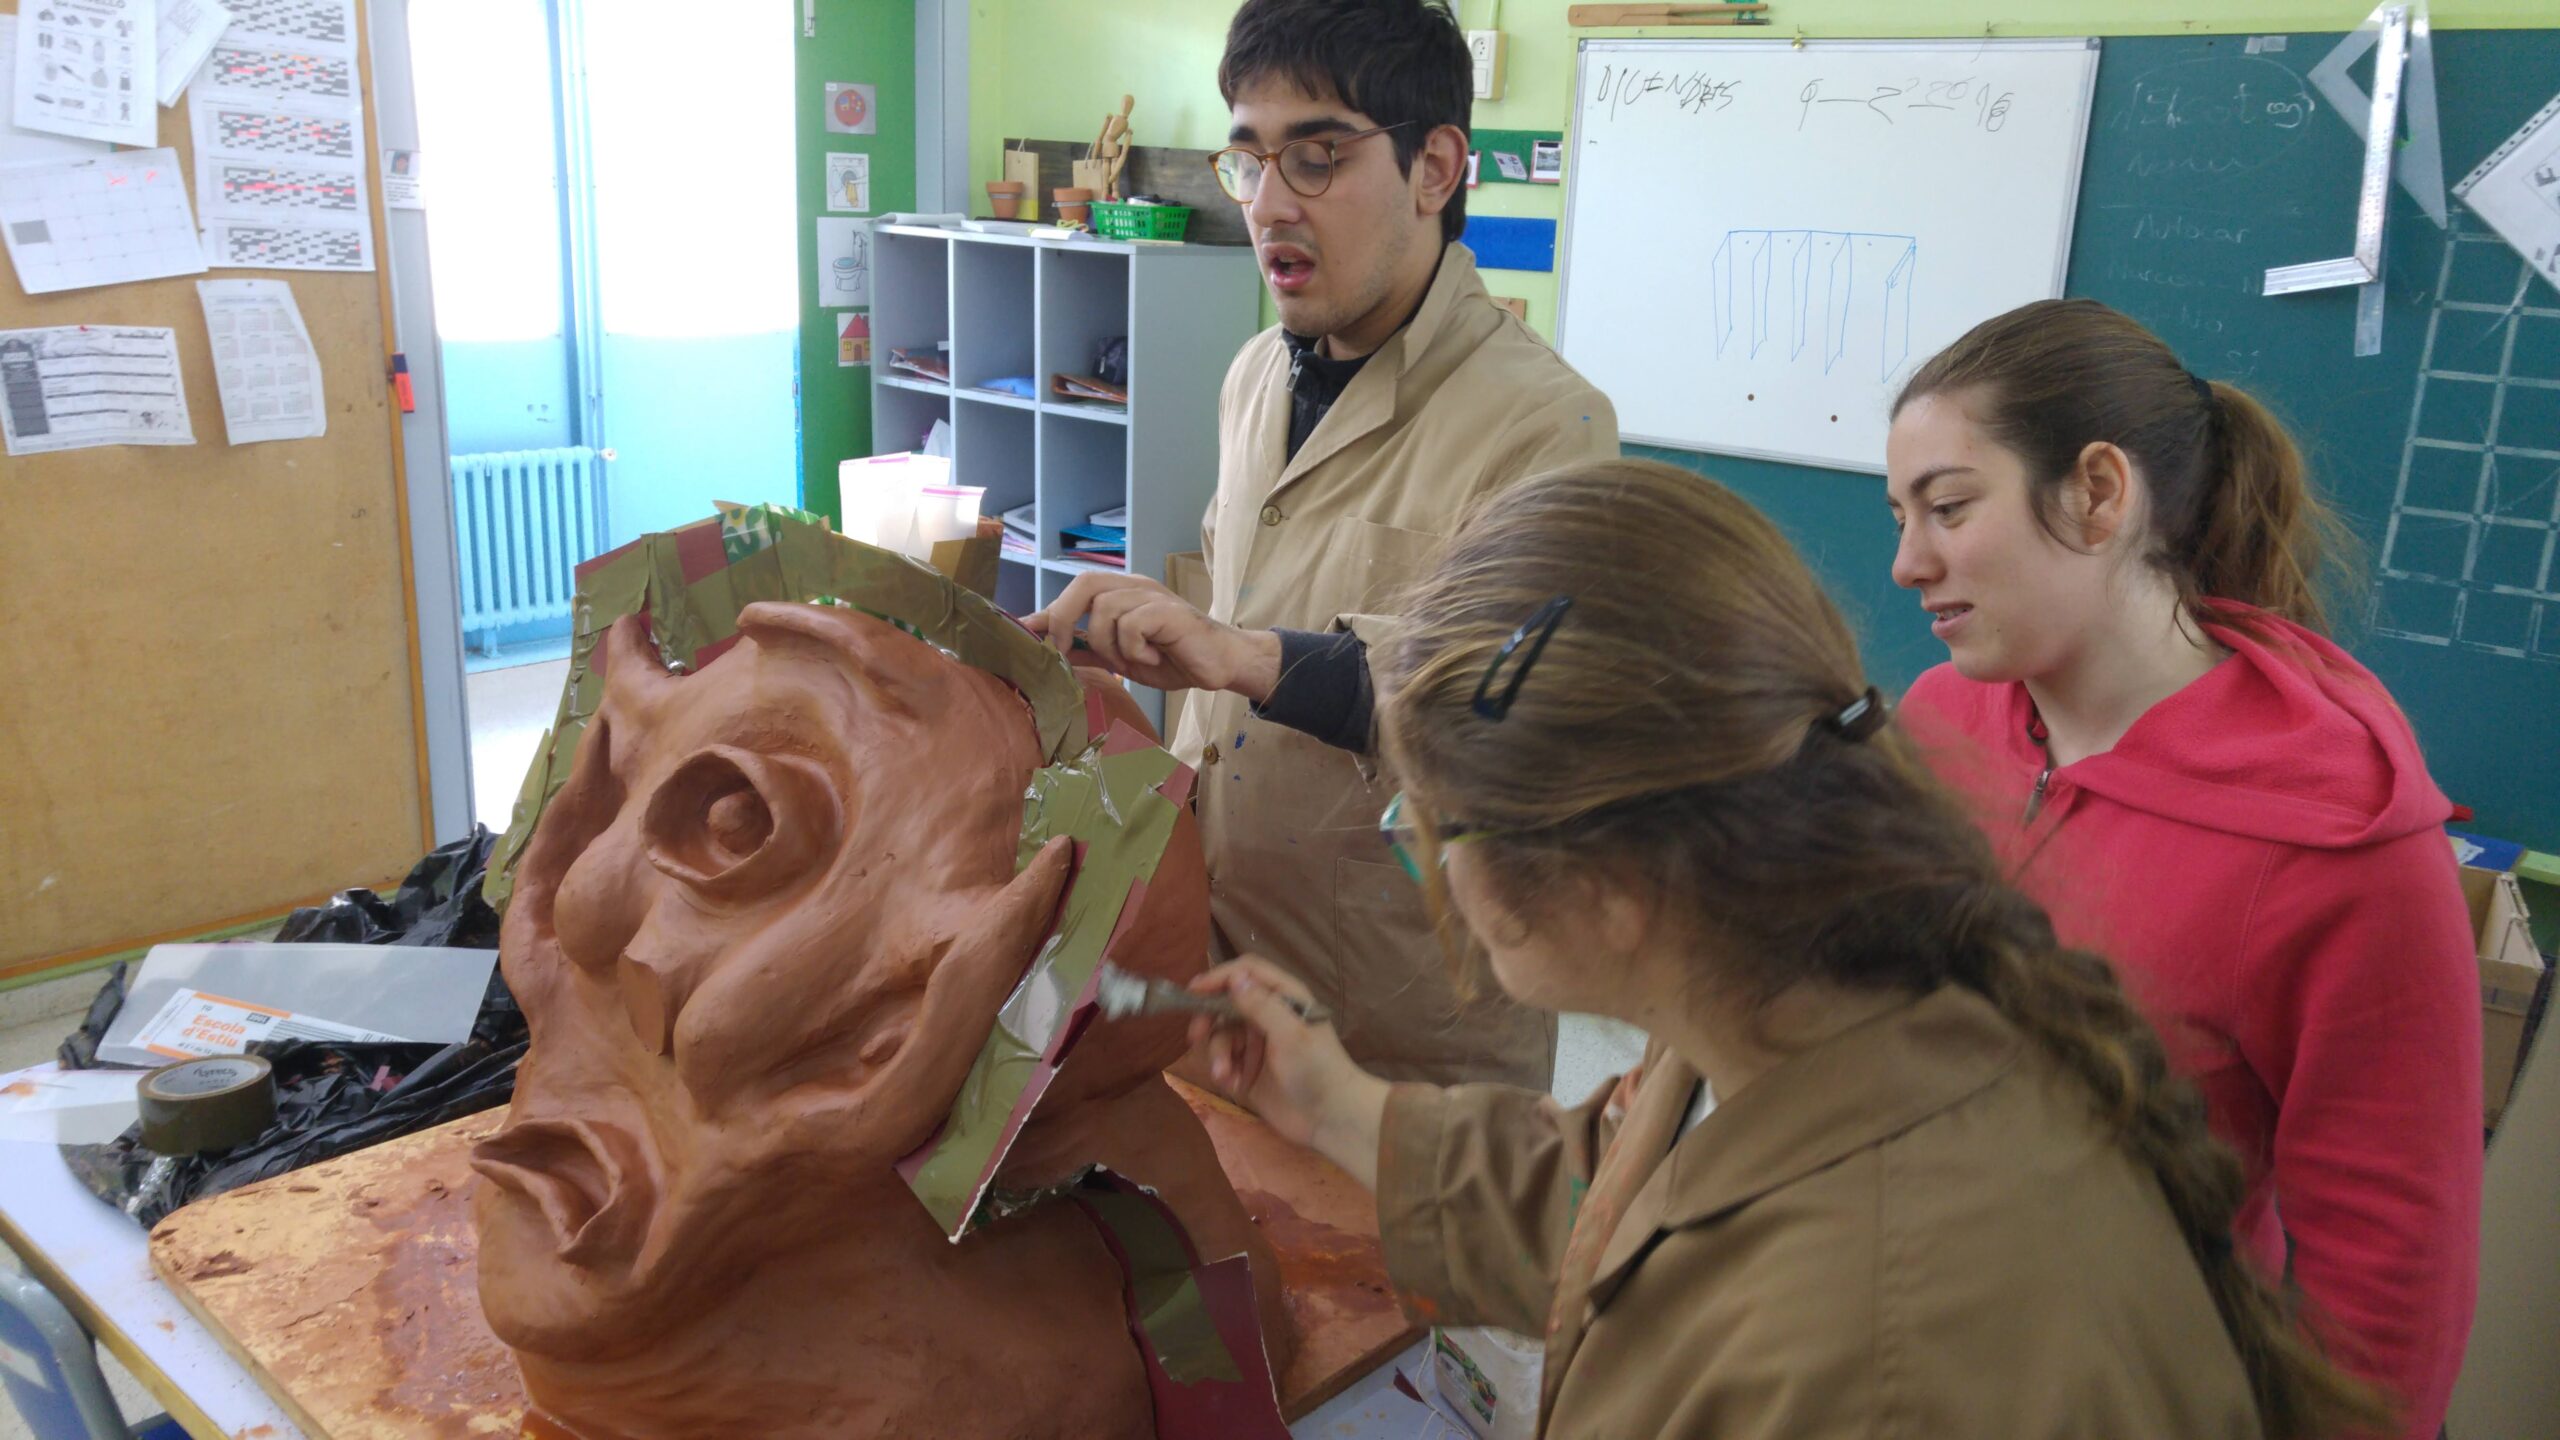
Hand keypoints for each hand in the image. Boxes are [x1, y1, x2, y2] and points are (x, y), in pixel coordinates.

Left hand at [1022, 573, 1282, 701]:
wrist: (1220, 665)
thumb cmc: (1173, 658)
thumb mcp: (1120, 658)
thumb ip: (1086, 649)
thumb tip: (1048, 650)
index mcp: (1121, 593)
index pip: (1074, 591)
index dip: (1046, 611)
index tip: (1021, 631)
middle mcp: (1134, 587)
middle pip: (1084, 584)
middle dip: (1063, 619)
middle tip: (1065, 652)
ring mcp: (1151, 596)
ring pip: (1105, 611)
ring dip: (1110, 645)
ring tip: (1133, 660)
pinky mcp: (1167, 610)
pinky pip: (1131, 625)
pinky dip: (1134, 649)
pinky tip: (1154, 656)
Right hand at [1186, 956, 1390, 1189]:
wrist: (1331, 1118)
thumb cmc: (1316, 1070)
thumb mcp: (1289, 1035)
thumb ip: (1261, 1005)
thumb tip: (1235, 977)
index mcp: (1284, 998)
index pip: (1247, 973)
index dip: (1220, 977)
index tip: (1194, 991)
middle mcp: (1269, 1015)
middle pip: (1227, 1004)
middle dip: (1209, 1020)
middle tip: (1195, 1037)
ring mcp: (1258, 1044)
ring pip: (1223, 1035)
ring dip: (1219, 1054)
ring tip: (1225, 1076)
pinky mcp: (1250, 1070)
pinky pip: (1226, 1061)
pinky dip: (1224, 1071)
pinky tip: (1234, 1085)